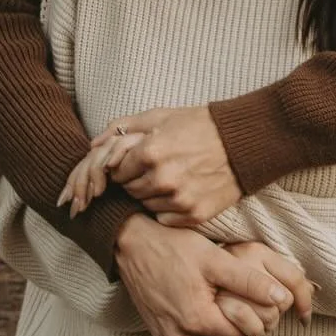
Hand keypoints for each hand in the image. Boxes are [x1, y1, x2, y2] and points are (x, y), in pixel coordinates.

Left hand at [60, 104, 242, 225]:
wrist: (243, 143)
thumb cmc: (200, 126)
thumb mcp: (160, 117)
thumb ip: (123, 127)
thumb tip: (93, 143)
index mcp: (150, 152)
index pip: (116, 171)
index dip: (125, 166)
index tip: (138, 160)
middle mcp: (162, 178)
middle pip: (129, 190)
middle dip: (136, 180)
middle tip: (155, 168)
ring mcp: (179, 199)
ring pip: (145, 205)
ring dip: (151, 194)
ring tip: (170, 178)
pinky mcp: (194, 214)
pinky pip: (164, 218)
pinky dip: (168, 209)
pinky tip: (181, 191)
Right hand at [114, 218, 312, 335]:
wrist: (129, 243)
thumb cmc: (174, 246)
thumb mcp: (216, 259)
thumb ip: (249, 281)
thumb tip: (281, 298)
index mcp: (198, 321)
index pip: (245, 333)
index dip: (254, 314)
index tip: (251, 293)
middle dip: (236, 317)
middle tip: (232, 288)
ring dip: (217, 318)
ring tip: (214, 289)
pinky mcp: (158, 332)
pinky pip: (190, 333)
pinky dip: (197, 319)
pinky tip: (195, 295)